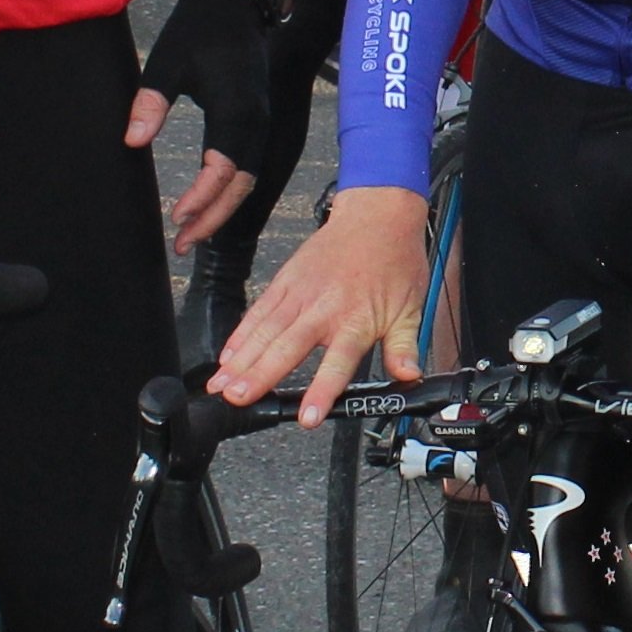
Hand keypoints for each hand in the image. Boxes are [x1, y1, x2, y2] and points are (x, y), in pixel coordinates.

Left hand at [127, 0, 267, 252]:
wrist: (235, 0)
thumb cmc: (198, 29)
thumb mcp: (166, 63)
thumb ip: (150, 104)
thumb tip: (132, 143)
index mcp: (235, 111)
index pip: (223, 170)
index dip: (201, 199)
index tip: (176, 219)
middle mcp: (255, 121)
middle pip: (241, 186)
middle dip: (213, 219)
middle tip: (182, 244)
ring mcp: (260, 120)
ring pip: (247, 179)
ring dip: (222, 209)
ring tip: (191, 233)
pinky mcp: (256, 118)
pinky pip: (247, 164)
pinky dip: (229, 189)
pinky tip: (207, 202)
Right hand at [212, 185, 427, 419]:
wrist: (377, 215)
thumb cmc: (394, 261)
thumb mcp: (410, 308)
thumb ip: (404, 347)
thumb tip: (408, 376)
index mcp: (356, 319)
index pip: (337, 362)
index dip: (321, 390)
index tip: (307, 416)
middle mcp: (323, 308)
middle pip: (286, 347)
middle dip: (259, 375)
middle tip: (238, 398)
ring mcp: (299, 293)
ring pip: (264, 331)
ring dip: (240, 359)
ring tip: (221, 384)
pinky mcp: (285, 280)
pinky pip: (258, 311)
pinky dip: (241, 334)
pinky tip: (227, 355)